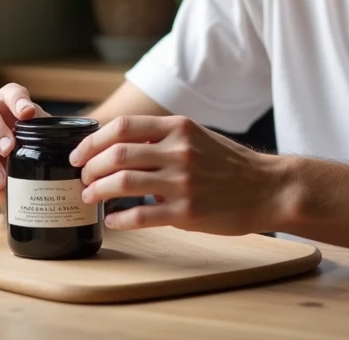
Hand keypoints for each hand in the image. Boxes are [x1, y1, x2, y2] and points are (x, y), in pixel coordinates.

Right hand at [0, 84, 49, 202]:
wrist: (11, 180)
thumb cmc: (29, 155)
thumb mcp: (43, 145)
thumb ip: (52, 141)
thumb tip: (74, 149)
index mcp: (8, 102)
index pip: (11, 91)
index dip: (17, 100)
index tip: (28, 114)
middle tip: (8, 150)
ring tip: (0, 181)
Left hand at [71, 115, 282, 233]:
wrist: (268, 188)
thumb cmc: (230, 164)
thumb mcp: (197, 137)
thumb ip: (162, 139)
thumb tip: (120, 146)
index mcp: (179, 128)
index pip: (123, 127)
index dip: (93, 141)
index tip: (80, 153)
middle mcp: (179, 151)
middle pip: (117, 154)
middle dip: (91, 168)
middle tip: (83, 178)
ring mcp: (182, 182)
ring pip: (123, 183)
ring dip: (98, 191)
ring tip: (90, 197)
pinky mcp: (187, 212)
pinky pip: (141, 216)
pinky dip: (120, 219)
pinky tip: (113, 221)